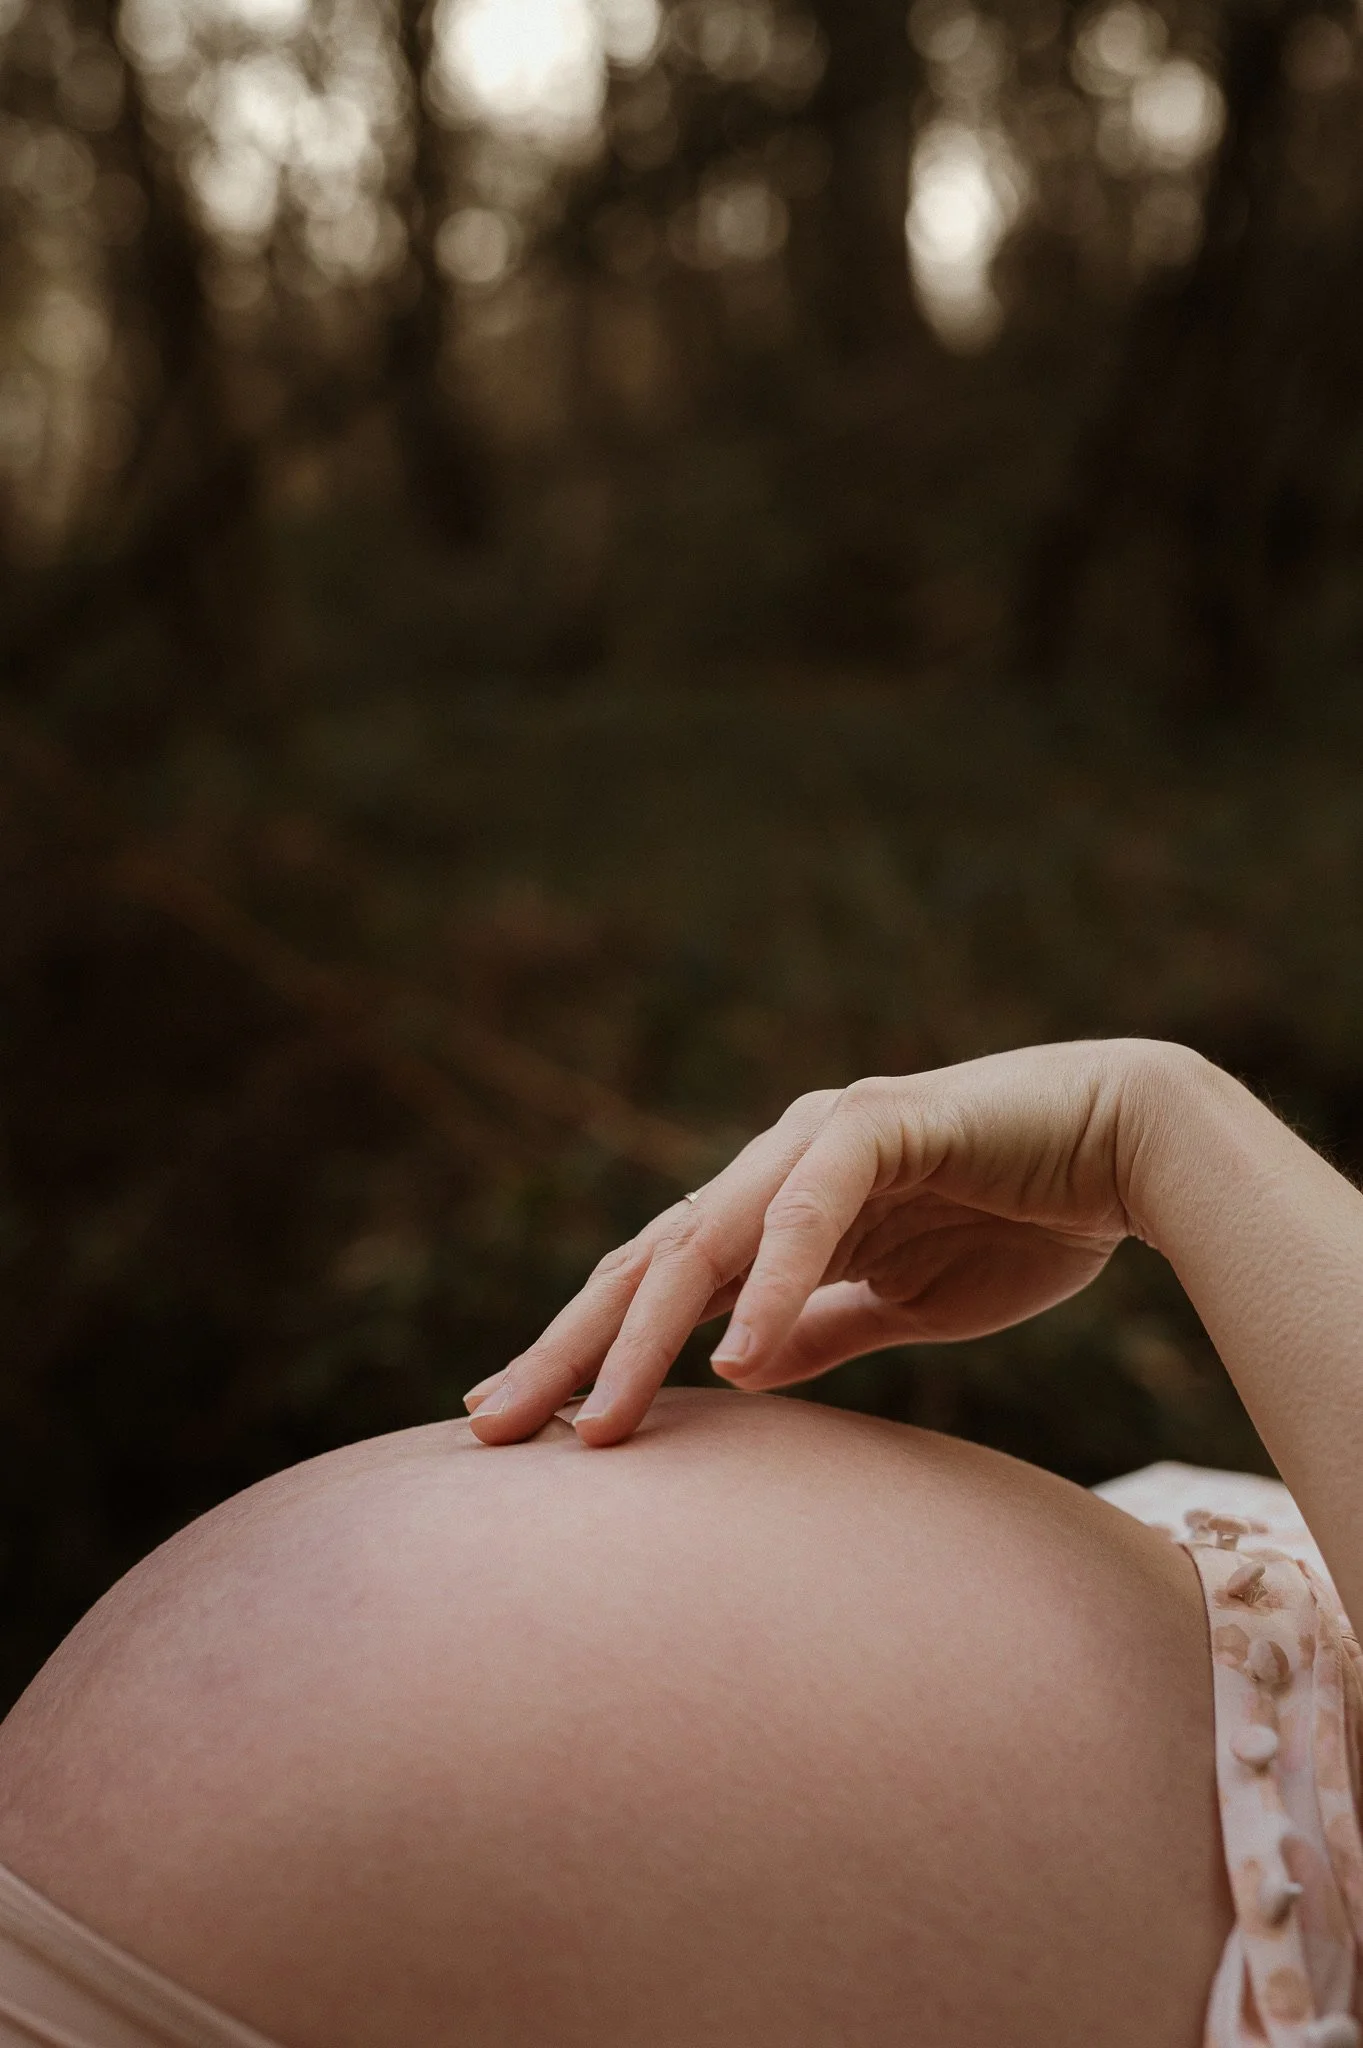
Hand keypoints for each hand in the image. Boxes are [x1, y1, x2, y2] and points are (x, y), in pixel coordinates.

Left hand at [466, 1038, 1190, 1446]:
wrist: (1129, 1149)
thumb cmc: (1020, 1222)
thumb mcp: (902, 1305)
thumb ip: (817, 1332)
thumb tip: (735, 1376)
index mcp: (772, 1210)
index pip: (654, 1287)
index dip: (584, 1352)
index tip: (520, 1426)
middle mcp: (774, 1167)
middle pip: (646, 1265)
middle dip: (568, 1349)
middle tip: (492, 1429)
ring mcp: (820, 1138)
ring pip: (704, 1239)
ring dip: (644, 1335)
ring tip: (594, 1422)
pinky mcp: (881, 1124)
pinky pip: (809, 1212)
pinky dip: (771, 1287)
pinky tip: (731, 1361)